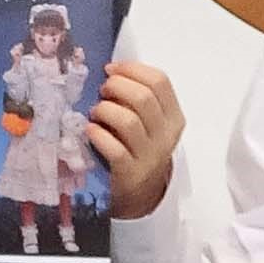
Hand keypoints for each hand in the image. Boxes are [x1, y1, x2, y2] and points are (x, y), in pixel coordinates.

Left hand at [82, 58, 186, 216]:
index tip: (111, 69)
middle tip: (102, 90)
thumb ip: (138, 99)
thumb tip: (111, 72)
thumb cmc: (139, 149)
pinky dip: (98, 135)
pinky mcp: (131, 173)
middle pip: (144, 98)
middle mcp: (166, 135)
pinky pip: (115, 149)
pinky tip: (90, 131)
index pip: (160, 81)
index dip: (132, 69)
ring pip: (129, 121)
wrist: (140, 193)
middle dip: (117, 86)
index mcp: (173, 117)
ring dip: (106, 110)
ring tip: (95, 112)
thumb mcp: (149, 123)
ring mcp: (150, 156)